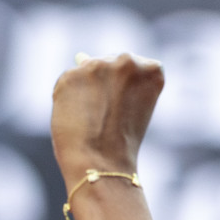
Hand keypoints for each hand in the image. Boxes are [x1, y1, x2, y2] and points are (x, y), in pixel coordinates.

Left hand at [49, 53, 163, 183]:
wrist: (101, 164)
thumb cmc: (120, 143)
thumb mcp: (133, 105)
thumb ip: (115, 79)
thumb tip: (80, 55)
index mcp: (153, 69)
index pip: (135, 68)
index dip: (125, 92)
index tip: (125, 110)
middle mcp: (127, 61)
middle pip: (109, 65)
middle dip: (103, 88)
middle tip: (106, 117)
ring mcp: (98, 65)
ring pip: (86, 72)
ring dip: (85, 92)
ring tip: (93, 119)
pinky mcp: (71, 75)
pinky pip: (67, 83)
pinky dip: (67, 99)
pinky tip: (76, 117)